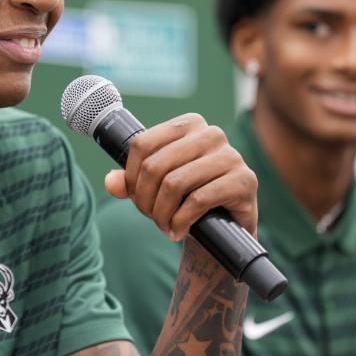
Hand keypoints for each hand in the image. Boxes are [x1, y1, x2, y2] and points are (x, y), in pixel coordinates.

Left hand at [104, 113, 257, 239]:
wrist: (224, 229)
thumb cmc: (188, 200)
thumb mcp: (155, 189)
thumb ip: (131, 182)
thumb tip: (111, 181)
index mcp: (189, 124)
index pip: (143, 144)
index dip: (131, 176)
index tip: (135, 197)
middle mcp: (211, 133)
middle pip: (156, 166)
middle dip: (145, 200)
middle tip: (151, 218)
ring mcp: (231, 155)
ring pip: (175, 183)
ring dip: (162, 214)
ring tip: (164, 227)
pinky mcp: (245, 180)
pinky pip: (198, 199)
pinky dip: (181, 221)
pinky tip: (178, 231)